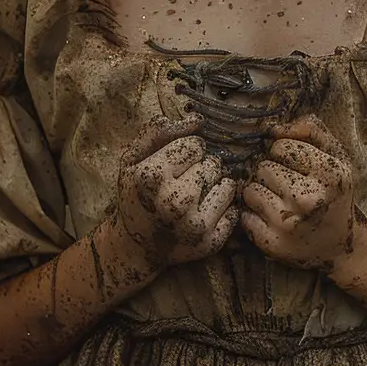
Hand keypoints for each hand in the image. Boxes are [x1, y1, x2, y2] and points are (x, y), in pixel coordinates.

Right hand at [105, 114, 239, 276]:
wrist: (135, 246)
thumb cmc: (135, 196)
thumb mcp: (133, 160)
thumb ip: (157, 132)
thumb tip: (196, 120)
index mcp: (152, 176)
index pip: (195, 145)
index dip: (186, 152)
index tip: (174, 165)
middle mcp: (174, 201)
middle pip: (212, 163)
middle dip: (201, 168)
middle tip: (183, 182)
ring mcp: (194, 224)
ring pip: (227, 184)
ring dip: (215, 185)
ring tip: (195, 195)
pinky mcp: (209, 242)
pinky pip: (233, 209)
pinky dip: (223, 207)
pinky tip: (204, 211)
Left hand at [240, 114, 354, 272]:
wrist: (338, 243)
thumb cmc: (332, 192)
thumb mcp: (335, 155)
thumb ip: (310, 129)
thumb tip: (273, 129)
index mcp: (329, 175)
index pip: (281, 146)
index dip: (284, 153)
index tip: (297, 166)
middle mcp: (310, 200)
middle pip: (263, 168)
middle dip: (271, 173)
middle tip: (288, 185)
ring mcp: (289, 224)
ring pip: (250, 190)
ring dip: (260, 192)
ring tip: (279, 201)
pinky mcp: (272, 243)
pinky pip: (245, 216)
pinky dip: (254, 215)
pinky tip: (272, 218)